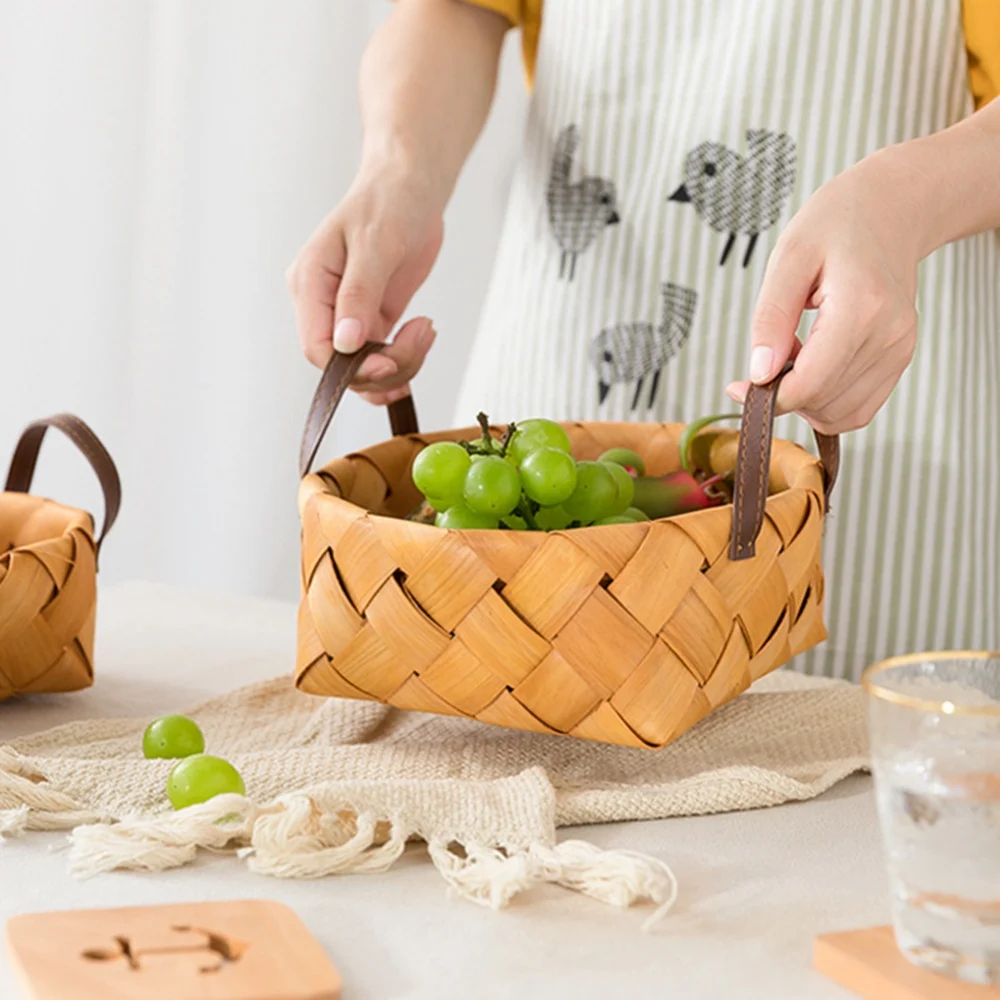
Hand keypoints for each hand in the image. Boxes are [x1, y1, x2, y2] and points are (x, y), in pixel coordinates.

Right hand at [286, 162, 442, 404]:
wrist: (411, 187)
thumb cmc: (389, 202)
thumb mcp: (376, 244)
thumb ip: (358, 296)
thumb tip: (345, 343)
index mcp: (310, 284)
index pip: (317, 348)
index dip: (352, 366)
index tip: (389, 362)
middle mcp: (323, 305)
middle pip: (343, 366)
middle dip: (385, 366)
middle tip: (420, 338)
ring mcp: (348, 316)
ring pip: (365, 368)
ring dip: (401, 365)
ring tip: (426, 331)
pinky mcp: (373, 318)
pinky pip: (382, 358)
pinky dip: (405, 361)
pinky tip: (422, 341)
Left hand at [728, 151, 925, 433]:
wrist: (891, 209)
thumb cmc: (836, 224)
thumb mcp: (788, 258)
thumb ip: (771, 318)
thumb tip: (758, 374)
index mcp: (861, 308)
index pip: (811, 384)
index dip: (768, 397)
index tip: (738, 386)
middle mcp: (889, 336)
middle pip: (824, 404)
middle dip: (784, 396)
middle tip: (765, 362)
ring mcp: (900, 349)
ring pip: (843, 415)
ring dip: (806, 402)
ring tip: (792, 358)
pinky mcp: (901, 358)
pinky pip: (859, 408)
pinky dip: (828, 402)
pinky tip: (812, 368)